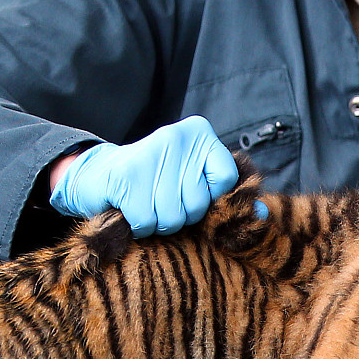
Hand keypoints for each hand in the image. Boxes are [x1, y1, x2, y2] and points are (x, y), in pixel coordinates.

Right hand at [49, 116, 238, 237]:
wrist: (98, 175)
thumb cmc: (153, 182)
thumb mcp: (193, 181)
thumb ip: (227, 196)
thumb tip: (261, 216)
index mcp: (200, 133)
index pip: (227, 180)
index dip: (209, 197)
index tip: (187, 191)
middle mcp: (177, 136)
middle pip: (199, 204)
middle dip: (180, 215)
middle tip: (160, 199)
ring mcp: (151, 153)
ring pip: (173, 217)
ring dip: (158, 222)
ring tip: (145, 203)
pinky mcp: (127, 176)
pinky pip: (147, 220)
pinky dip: (138, 225)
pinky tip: (130, 208)